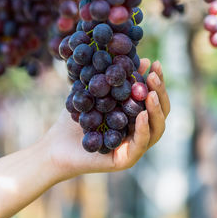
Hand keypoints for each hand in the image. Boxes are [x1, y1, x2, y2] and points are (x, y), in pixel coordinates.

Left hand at [43, 59, 169, 179]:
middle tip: (154, 75)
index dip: (158, 82)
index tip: (154, 63)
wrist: (55, 145)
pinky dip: (144, 129)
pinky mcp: (125, 160)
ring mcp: (134, 148)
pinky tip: (142, 114)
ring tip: (151, 93)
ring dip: (156, 110)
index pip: (154, 99)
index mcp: (136, 118)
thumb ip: (115, 79)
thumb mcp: (96, 93)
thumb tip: (139, 57)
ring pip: (156, 130)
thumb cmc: (74, 119)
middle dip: (160, 92)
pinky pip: (140, 144)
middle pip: (160, 113)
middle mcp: (139, 133)